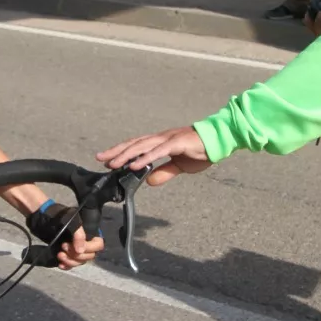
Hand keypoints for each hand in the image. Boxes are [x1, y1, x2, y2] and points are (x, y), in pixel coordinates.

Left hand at [27, 202, 105, 269]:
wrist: (42, 218)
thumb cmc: (58, 216)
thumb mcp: (71, 222)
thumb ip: (79, 235)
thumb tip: (80, 251)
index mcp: (90, 232)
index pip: (98, 245)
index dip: (88, 248)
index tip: (75, 246)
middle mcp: (85, 241)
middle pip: (89, 256)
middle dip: (76, 255)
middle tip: (63, 246)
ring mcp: (76, 249)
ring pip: (80, 261)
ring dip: (70, 261)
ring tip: (59, 255)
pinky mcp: (67, 254)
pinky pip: (71, 264)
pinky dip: (66, 266)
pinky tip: (60, 264)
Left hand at [97, 127, 211, 186]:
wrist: (219, 140)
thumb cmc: (201, 150)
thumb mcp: (180, 166)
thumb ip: (165, 172)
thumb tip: (150, 182)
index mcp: (160, 142)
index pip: (136, 146)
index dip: (121, 151)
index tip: (107, 159)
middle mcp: (160, 138)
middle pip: (134, 144)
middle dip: (116, 151)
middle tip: (101, 158)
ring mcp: (168, 139)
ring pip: (142, 146)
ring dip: (126, 154)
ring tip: (113, 163)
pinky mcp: (177, 143)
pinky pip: (158, 152)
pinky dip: (145, 158)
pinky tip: (135, 165)